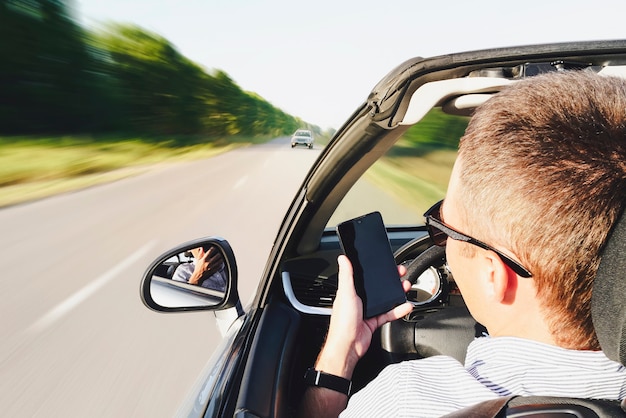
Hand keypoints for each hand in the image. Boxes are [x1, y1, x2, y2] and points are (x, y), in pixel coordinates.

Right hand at [189, 246, 224, 284]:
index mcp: (204, 259)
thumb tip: (202, 248)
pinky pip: (220, 266)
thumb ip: (200, 253)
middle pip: (217, 256)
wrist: (198, 276)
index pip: (210, 251)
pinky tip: (221, 261)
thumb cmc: (198, 268)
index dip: (213, 248)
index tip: (214, 247)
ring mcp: (212, 267)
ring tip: (222, 255)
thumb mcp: (198, 260)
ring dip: (221, 257)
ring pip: (220, 261)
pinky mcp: (214, 270)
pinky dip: (221, 263)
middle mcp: (208, 263)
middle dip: (219, 252)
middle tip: (220, 250)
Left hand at [315, 255, 412, 378]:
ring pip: (384, 299)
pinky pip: (389, 313)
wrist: (348, 347)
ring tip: (405, 287)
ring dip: (395, 294)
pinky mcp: (374, 321)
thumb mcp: (345, 294)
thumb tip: (343, 258)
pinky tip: (406, 306)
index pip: (364, 277)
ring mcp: (367, 311)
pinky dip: (398, 310)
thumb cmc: (342, 322)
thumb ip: (346, 276)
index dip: (374, 270)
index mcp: (350, 292)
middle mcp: (358, 300)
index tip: (385, 264)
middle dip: (389, 281)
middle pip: (377, 287)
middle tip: (401, 274)